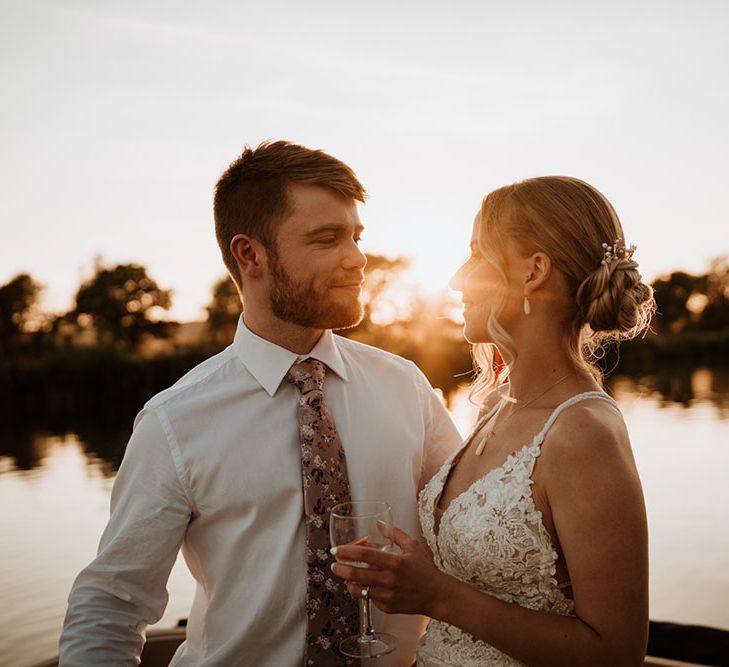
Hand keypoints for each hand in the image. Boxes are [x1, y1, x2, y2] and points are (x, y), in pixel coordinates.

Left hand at [330, 521, 451, 616]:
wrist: (436, 595)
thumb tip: (379, 524)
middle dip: (339, 568)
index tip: (336, 550)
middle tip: (334, 564)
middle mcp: (389, 580)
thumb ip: (394, 533)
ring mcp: (386, 596)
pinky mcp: (386, 607)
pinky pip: (368, 598)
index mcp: (394, 562)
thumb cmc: (425, 569)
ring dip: (348, 581)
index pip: (364, 555)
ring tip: (347, 574)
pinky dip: (363, 591)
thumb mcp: (413, 546)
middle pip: (355, 574)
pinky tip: (364, 584)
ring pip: (358, 589)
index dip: (346, 552)